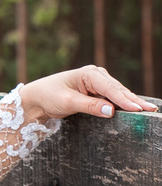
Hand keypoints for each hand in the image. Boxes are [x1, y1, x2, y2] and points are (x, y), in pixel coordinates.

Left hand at [19, 66, 156, 122]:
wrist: (35, 98)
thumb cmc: (48, 97)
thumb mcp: (67, 102)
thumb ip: (89, 106)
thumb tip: (111, 111)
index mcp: (89, 74)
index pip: (111, 89)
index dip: (125, 100)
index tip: (139, 109)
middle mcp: (96, 75)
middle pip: (118, 90)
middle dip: (134, 101)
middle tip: (152, 110)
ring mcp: (97, 82)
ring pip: (117, 94)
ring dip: (131, 102)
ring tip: (148, 110)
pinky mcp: (96, 91)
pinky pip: (112, 98)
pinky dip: (122, 104)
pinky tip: (134, 109)